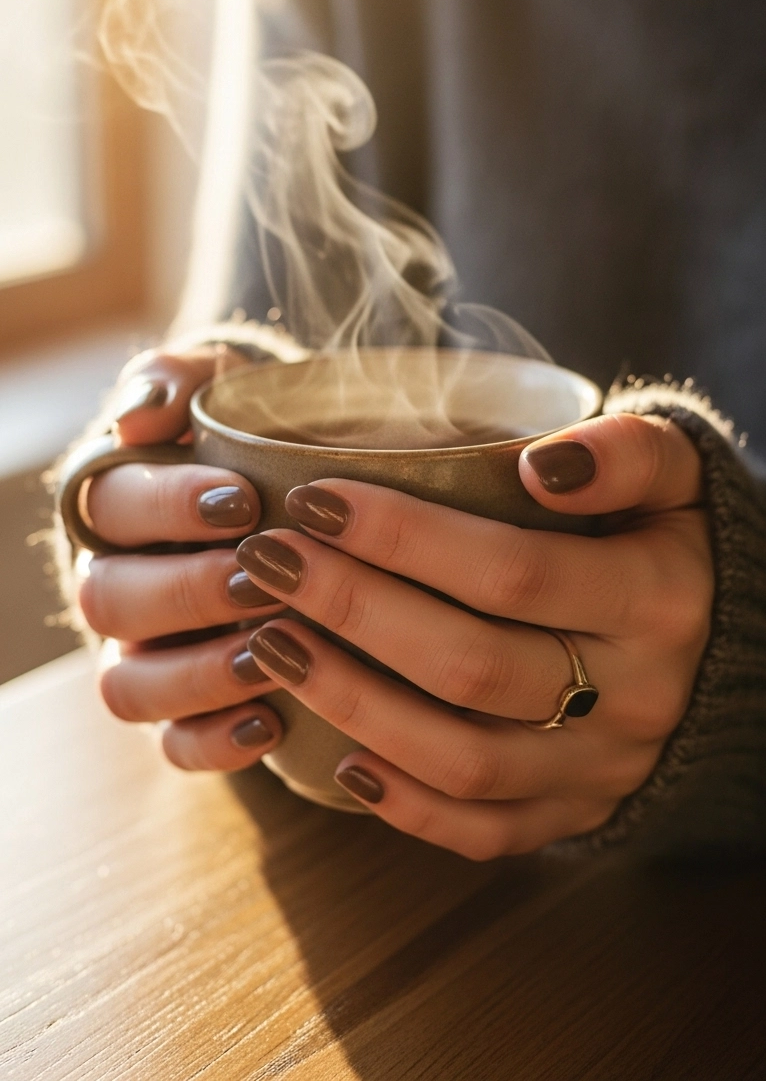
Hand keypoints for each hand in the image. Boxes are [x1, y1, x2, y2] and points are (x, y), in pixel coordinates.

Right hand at [78, 347, 283, 767]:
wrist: (297, 480)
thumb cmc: (254, 426)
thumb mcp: (222, 381)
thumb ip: (175, 380)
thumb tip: (138, 415)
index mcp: (114, 502)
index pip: (111, 506)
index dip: (167, 507)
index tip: (242, 499)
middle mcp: (113, 580)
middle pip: (109, 600)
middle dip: (187, 591)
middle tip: (262, 575)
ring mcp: (140, 651)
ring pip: (130, 684)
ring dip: (198, 673)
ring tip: (271, 654)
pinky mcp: (178, 709)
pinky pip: (173, 745)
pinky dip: (214, 743)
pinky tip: (273, 725)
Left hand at [235, 413, 712, 857]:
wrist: (732, 645)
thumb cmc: (670, 536)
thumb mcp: (678, 474)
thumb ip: (628, 451)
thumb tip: (543, 465)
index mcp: (659, 600)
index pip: (513, 572)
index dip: (403, 536)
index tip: (314, 498)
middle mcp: (637, 697)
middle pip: (470, 666)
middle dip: (352, 609)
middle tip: (267, 560)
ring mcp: (602, 769)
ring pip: (462, 759)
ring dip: (351, 702)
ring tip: (270, 641)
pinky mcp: (575, 815)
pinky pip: (484, 831)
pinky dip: (404, 805)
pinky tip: (334, 757)